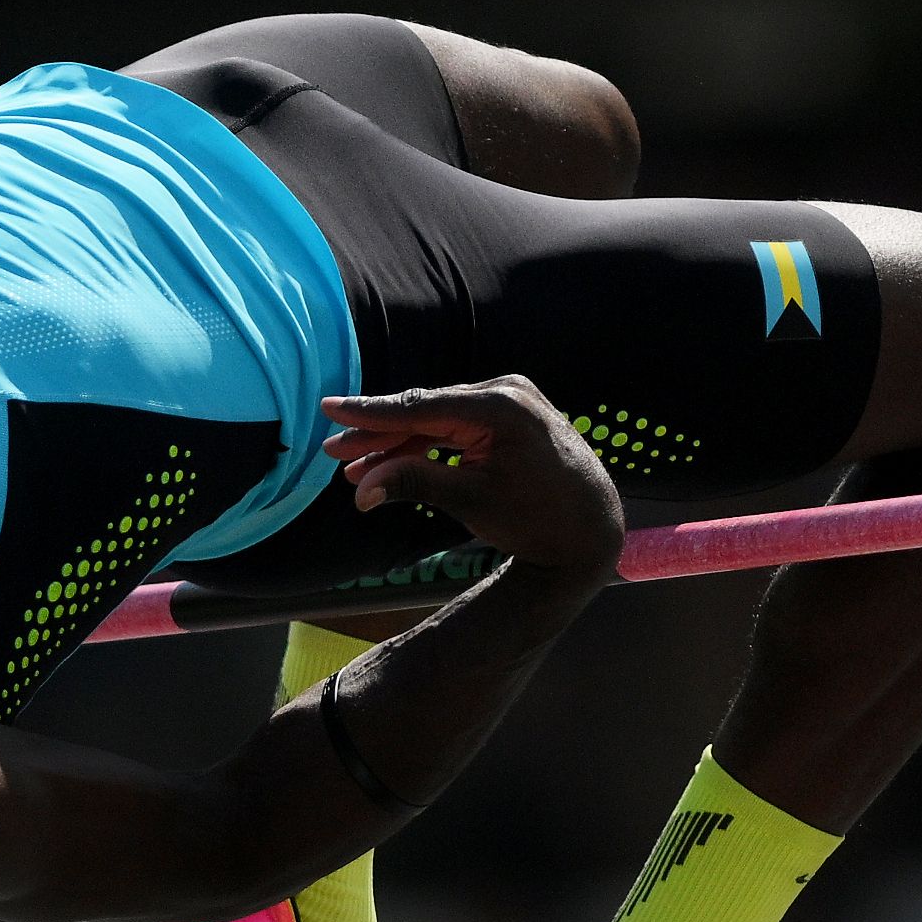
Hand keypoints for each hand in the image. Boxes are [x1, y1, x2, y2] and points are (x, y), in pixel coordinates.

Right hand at [320, 377, 623, 580]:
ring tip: (354, 466)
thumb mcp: (471, 502)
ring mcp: (512, 401)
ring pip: (439, 420)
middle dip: (378, 434)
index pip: (420, 406)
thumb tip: (360, 490)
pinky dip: (429, 445)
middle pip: (426, 411)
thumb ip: (414, 484)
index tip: (330, 408)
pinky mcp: (512, 416)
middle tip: (333, 450)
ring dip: (399, 443)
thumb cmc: (538, 520)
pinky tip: (395, 461)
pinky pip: (458, 426)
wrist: (591, 529)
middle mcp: (507, 393)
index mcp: (500, 408)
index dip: (370, 412)